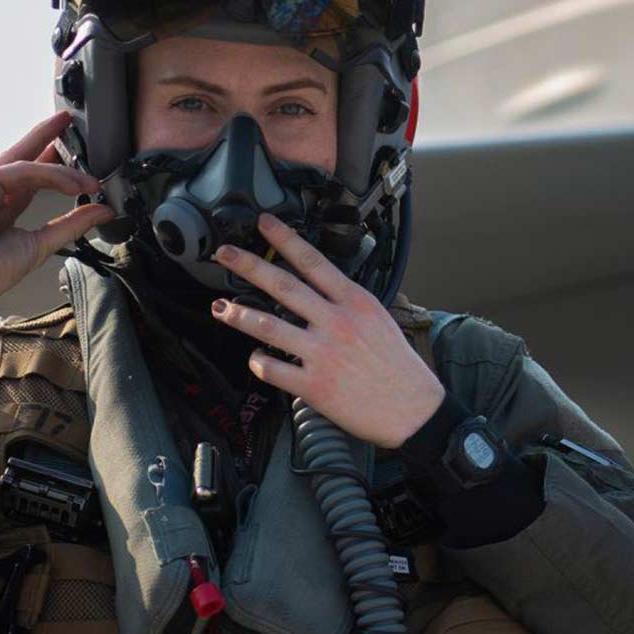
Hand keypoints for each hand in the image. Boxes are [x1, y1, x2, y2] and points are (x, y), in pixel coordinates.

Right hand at [0, 111, 116, 305]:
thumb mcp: (42, 244)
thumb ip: (72, 225)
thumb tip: (103, 211)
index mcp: (0, 205)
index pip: (30, 177)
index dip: (52, 163)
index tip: (75, 155)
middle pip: (21, 156)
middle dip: (45, 136)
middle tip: (67, 120)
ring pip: (27, 164)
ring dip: (61, 168)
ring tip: (89, 179)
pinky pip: (21, 172)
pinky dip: (49, 175)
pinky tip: (71, 184)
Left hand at [208, 214, 444, 448]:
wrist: (412, 409)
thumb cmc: (398, 366)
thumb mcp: (379, 319)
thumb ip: (348, 302)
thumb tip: (321, 288)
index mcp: (355, 303)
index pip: (313, 262)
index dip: (285, 240)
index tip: (264, 224)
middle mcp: (336, 323)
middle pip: (284, 286)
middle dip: (250, 266)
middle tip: (224, 254)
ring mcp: (323, 354)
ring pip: (270, 327)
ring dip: (240, 315)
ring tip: (221, 307)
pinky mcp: (314, 385)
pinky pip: (273, 369)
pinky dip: (259, 361)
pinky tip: (255, 356)